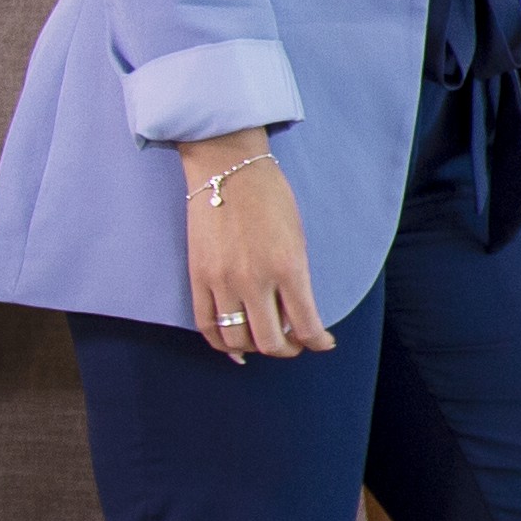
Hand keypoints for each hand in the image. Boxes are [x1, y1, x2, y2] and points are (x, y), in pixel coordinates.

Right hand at [179, 139, 330, 363]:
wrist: (228, 170)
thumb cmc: (271, 199)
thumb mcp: (297, 239)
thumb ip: (296, 279)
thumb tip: (294, 316)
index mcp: (289, 268)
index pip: (306, 325)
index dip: (318, 342)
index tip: (323, 343)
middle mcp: (255, 281)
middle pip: (269, 341)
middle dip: (287, 349)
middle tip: (294, 344)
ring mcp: (222, 281)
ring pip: (236, 339)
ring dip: (254, 348)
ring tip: (264, 341)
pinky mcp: (197, 278)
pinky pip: (206, 324)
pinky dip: (221, 341)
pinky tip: (234, 345)